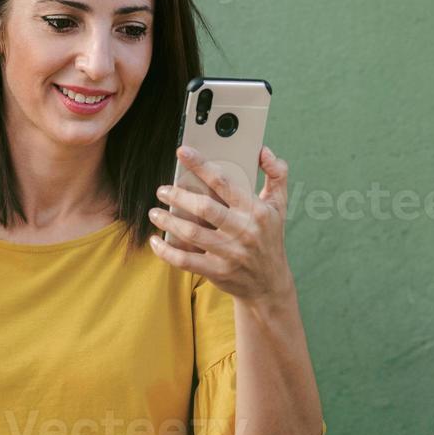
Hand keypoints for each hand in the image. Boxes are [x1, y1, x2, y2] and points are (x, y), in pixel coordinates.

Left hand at [147, 144, 295, 303]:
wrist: (269, 283)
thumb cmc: (269, 237)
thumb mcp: (279, 206)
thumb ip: (276, 174)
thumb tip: (263, 151)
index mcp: (256, 211)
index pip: (224, 183)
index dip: (201, 165)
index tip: (182, 152)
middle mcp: (244, 231)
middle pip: (205, 208)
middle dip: (178, 196)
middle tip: (162, 190)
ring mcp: (230, 253)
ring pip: (192, 233)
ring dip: (168, 221)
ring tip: (154, 212)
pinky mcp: (218, 272)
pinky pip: (185, 261)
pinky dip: (166, 251)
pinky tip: (156, 241)